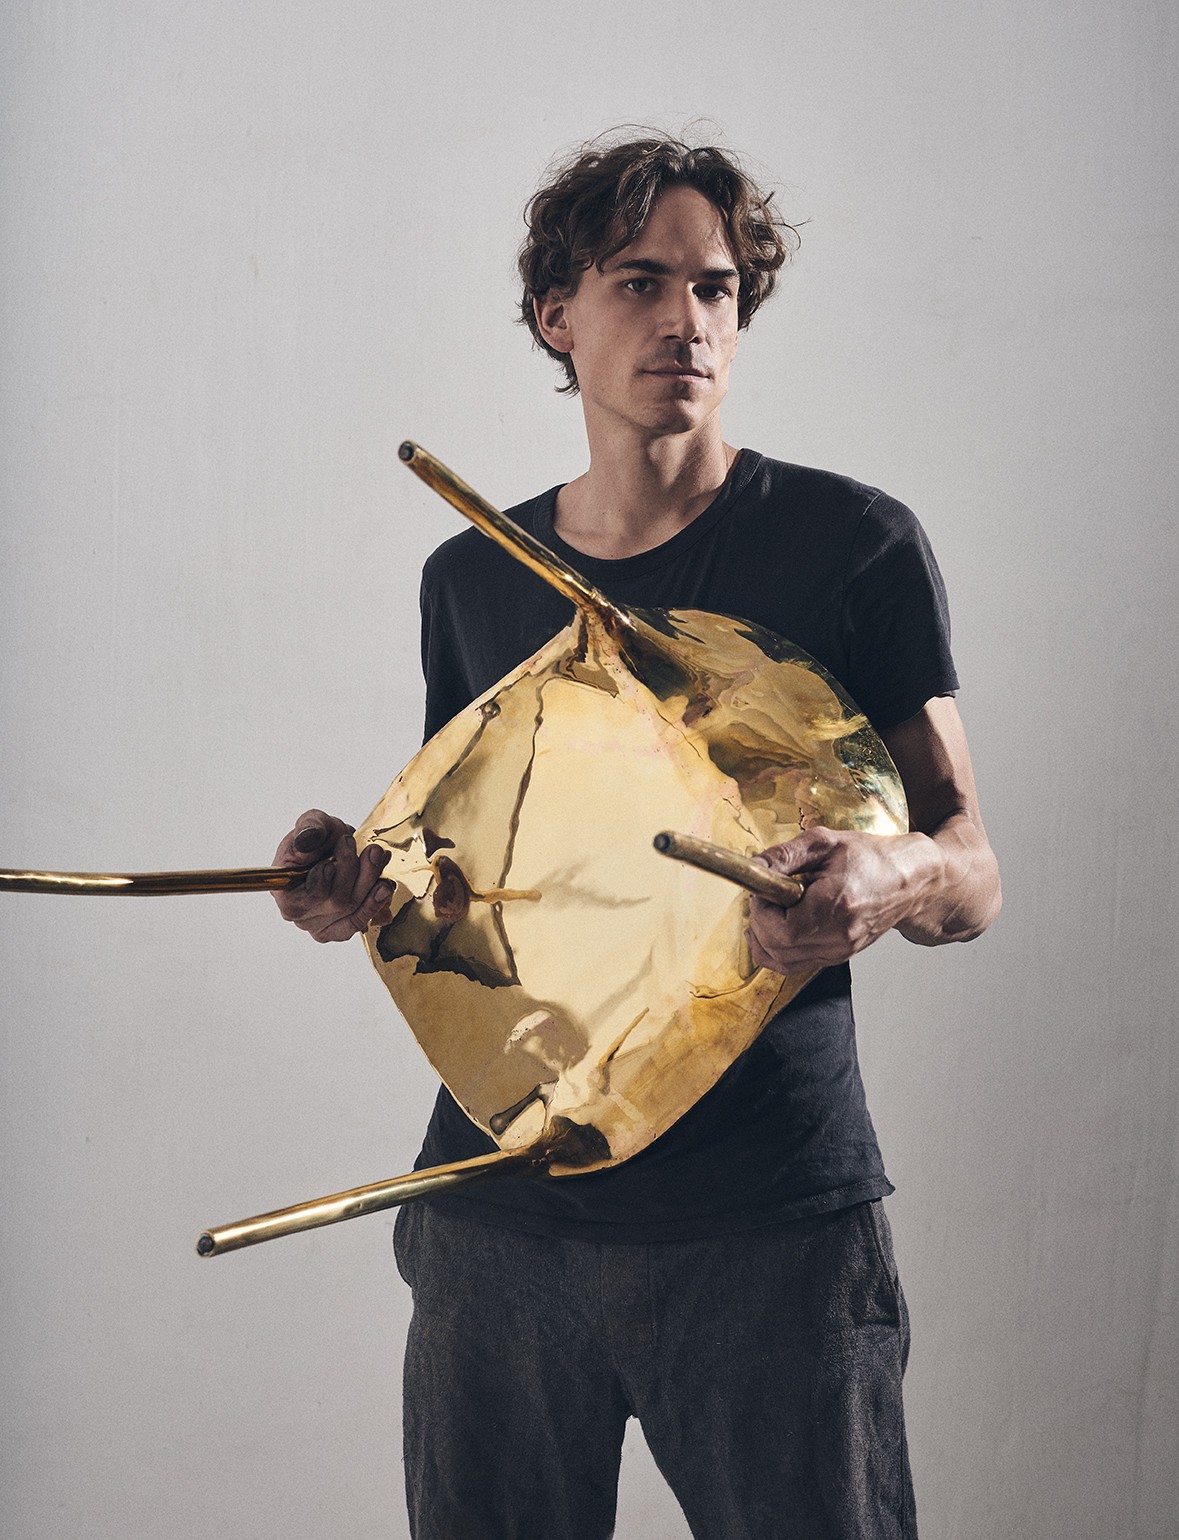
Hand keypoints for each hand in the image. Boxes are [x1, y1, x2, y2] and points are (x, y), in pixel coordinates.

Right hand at [272, 809, 392, 942]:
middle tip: (367, 848)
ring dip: (369, 882)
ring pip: (351, 910)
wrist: (334, 849)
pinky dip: (374, 904)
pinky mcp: (340, 928)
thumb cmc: (318, 839)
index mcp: (284, 891)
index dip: (321, 879)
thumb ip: (308, 828)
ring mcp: (320, 925)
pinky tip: (384, 887)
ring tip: (378, 858)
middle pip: (334, 902)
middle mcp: (300, 915)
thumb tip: (308, 839)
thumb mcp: (311, 823)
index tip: (334, 857)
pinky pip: (358, 922)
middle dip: (353, 870)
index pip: (301, 899)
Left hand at [746, 827, 928, 973]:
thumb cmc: (871, 858)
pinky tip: (775, 929)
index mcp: (836, 905)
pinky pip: (797, 965)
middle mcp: (839, 935)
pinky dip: (778, 951)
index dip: (760, 914)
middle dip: (758, 925)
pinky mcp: (840, 955)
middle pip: (778, 950)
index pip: (781, 929)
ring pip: (784, 963)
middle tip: (762, 900)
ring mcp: (841, 950)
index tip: (761, 893)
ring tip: (765, 914)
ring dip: (764, 941)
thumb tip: (754, 865)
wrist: (907, 880)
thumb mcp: (825, 843)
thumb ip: (785, 855)